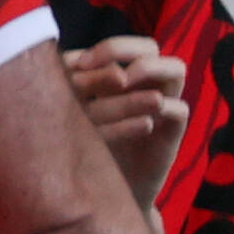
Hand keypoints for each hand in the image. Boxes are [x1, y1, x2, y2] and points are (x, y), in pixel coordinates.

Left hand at [66, 34, 193, 207]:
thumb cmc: (82, 144)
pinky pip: (179, 108)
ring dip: (149, 68)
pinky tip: (139, 119)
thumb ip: (70, 84)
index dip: (104, 48)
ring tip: (123, 81)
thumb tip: (55, 58)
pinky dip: (162, 106)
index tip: (79, 64)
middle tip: (99, 66)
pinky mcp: (173, 131)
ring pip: (176, 68)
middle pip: (151, 46)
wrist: (100, 189)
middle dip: (125, 48)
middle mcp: (144, 84)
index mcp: (120, 75)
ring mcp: (162, 105)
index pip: (124, 44)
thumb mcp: (73, 110)